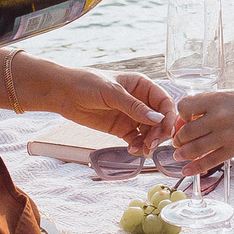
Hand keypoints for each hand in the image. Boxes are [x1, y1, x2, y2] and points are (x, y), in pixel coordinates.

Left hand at [23, 61, 170, 154]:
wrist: (63, 93)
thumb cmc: (87, 83)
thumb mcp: (112, 92)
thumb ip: (134, 107)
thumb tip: (158, 119)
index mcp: (142, 86)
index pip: (164, 102)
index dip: (169, 116)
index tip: (166, 130)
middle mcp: (140, 101)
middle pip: (160, 120)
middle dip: (159, 133)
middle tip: (152, 144)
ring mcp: (131, 116)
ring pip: (149, 132)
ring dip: (149, 142)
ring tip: (143, 150)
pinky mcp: (121, 129)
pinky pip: (136, 139)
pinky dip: (137, 146)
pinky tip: (133, 150)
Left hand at [169, 85, 233, 173]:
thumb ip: (221, 104)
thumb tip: (205, 112)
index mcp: (219, 97)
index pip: (185, 106)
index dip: (182, 115)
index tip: (185, 121)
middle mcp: (219, 115)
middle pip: (186, 130)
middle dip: (179, 138)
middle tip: (178, 142)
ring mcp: (227, 133)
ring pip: (194, 147)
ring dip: (183, 154)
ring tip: (179, 156)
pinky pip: (210, 161)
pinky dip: (196, 168)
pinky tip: (188, 171)